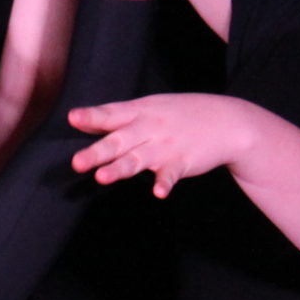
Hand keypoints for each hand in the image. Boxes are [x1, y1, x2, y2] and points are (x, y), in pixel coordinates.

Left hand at [69, 91, 265, 197]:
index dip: (91, 117)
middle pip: (118, 141)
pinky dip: (165, 184)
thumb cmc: (179, 114)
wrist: (227, 121)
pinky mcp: (181, 163)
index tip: (72, 118)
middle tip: (76, 163)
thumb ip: (115, 117)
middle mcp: (148, 129)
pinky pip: (170, 175)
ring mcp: (165, 147)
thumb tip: (81, 120)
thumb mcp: (148, 107)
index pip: (111, 114)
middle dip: (97, 152)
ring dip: (120, 169)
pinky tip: (158, 192)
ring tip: (102, 178)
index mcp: (138, 112)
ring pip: (137, 160)